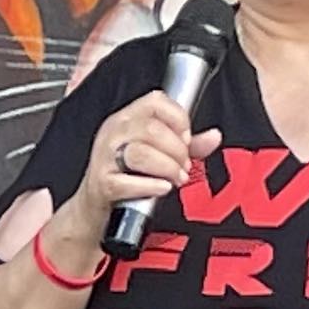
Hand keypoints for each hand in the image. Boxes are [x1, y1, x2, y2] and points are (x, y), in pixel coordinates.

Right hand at [75, 91, 222, 232]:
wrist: (94, 206)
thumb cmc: (127, 175)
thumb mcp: (159, 153)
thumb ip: (188, 144)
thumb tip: (213, 136)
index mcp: (125, 119)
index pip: (154, 102)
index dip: (178, 118)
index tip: (186, 138)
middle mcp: (112, 133)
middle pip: (151, 129)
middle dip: (177, 149)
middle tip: (184, 165)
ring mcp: (104, 158)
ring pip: (141, 153)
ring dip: (167, 168)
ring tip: (176, 178)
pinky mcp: (102, 183)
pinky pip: (128, 182)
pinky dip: (151, 186)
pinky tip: (161, 188)